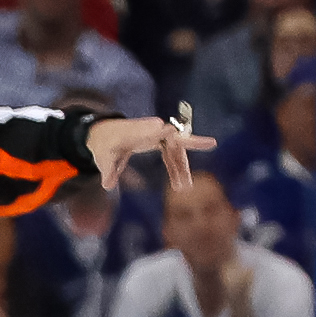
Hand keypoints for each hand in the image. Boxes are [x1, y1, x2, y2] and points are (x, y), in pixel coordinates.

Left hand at [85, 114, 211, 192]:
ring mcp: (158, 135)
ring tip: (184, 187)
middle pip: (174, 138)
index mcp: (136, 131)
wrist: (106, 136)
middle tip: (212, 143)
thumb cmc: (105, 146)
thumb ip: (108, 170)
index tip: (168, 128)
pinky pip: (173, 156)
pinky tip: (180, 184)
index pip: (151, 129)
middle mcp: (151, 130)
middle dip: (191, 141)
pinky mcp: (161, 142)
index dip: (159, 130)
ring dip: (181, 168)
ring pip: (176, 151)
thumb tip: (107, 185)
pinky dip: (177, 169)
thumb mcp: (103, 158)